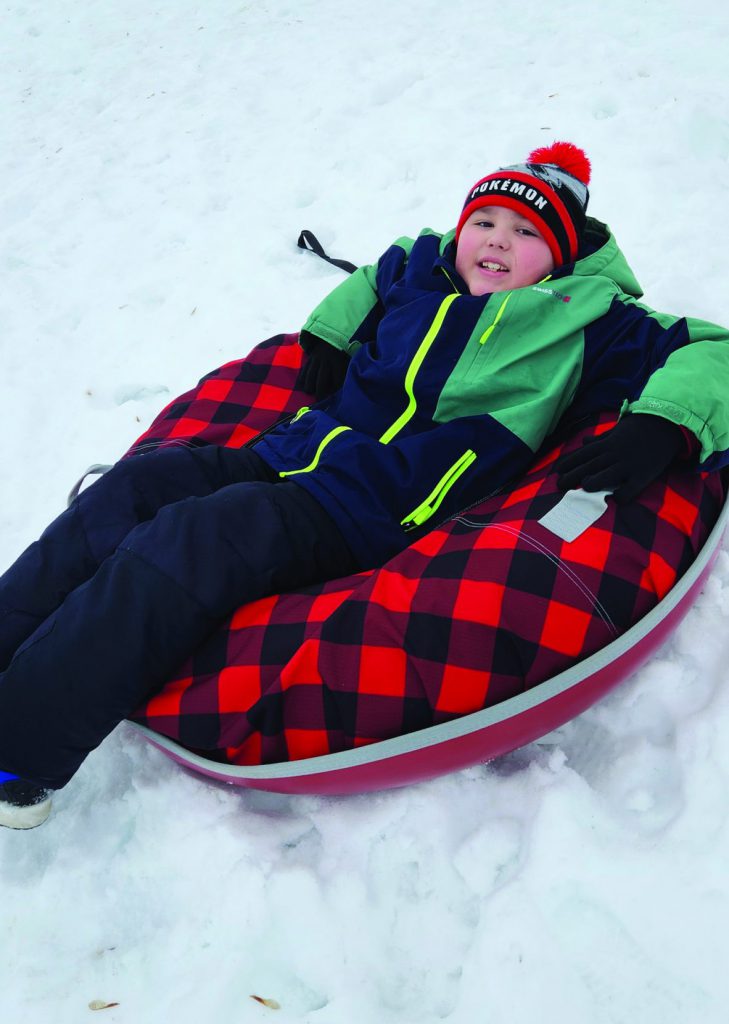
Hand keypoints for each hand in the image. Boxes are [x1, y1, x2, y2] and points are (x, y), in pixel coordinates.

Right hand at [296, 331, 349, 399]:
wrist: (331, 333)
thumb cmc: (343, 349)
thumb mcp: (348, 356)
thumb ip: (348, 368)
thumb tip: (351, 382)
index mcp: (338, 360)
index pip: (337, 378)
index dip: (336, 389)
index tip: (336, 398)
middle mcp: (326, 360)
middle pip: (322, 380)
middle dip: (321, 392)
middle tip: (320, 401)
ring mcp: (316, 359)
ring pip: (310, 375)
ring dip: (309, 386)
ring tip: (309, 393)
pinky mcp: (310, 358)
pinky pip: (304, 369)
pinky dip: (303, 378)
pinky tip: (302, 386)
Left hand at [554, 414, 686, 502]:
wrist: (666, 424)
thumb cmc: (639, 428)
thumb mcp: (617, 431)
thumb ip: (600, 439)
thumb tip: (583, 442)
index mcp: (608, 444)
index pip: (584, 454)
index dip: (569, 463)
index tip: (557, 472)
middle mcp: (615, 454)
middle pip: (590, 466)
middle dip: (573, 476)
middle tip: (559, 486)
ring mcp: (629, 464)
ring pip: (607, 475)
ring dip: (594, 482)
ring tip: (584, 487)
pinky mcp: (644, 474)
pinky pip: (631, 488)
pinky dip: (622, 495)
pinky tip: (615, 498)